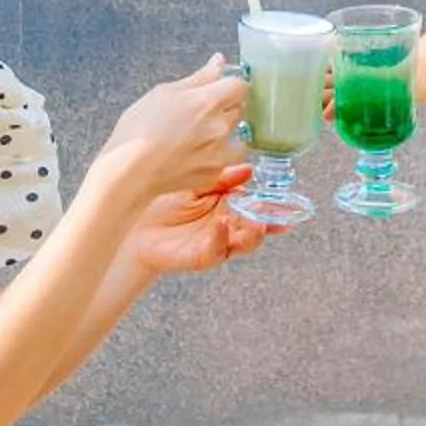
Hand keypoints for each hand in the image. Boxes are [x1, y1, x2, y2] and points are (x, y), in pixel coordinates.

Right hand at [101, 61, 249, 203]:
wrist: (129, 170)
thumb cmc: (139, 128)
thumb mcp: (164, 92)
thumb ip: (198, 78)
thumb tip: (219, 61)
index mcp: (208, 101)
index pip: (240, 86)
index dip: (230, 85)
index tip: (219, 88)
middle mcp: (220, 127)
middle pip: (239, 109)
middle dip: (225, 108)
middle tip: (200, 113)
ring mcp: (220, 154)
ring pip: (238, 137)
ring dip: (226, 134)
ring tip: (201, 136)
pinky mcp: (214, 174)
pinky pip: (225, 159)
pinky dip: (215, 156)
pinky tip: (193, 154)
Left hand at [125, 173, 270, 277]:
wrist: (134, 222)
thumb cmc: (165, 200)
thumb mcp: (197, 182)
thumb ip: (222, 178)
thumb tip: (249, 169)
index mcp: (229, 205)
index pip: (258, 205)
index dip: (274, 204)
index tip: (291, 200)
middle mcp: (228, 225)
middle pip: (258, 225)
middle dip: (271, 221)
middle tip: (282, 214)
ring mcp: (217, 242)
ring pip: (245, 243)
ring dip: (253, 234)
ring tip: (259, 224)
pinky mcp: (202, 256)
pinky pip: (216, 250)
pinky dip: (221, 239)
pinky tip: (221, 226)